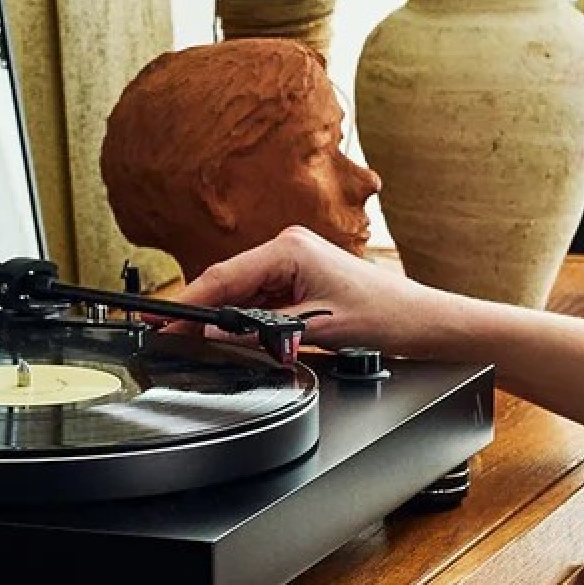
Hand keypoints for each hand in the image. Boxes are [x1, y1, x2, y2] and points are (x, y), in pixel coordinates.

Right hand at [171, 226, 453, 355]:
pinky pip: (260, 296)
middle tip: (168, 335)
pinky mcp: (300, 277)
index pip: (224, 275)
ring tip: (194, 337)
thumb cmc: (383, 315)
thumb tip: (217, 330)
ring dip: (222, 314)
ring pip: (242, 290)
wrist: (418, 320)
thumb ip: (260, 329)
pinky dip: (244, 315)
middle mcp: (289, 247)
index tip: (165, 319)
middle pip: (228, 280)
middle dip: (199, 309)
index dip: (190, 301)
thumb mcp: (315, 328)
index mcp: (290, 248)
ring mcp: (294, 261)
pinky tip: (232, 332)